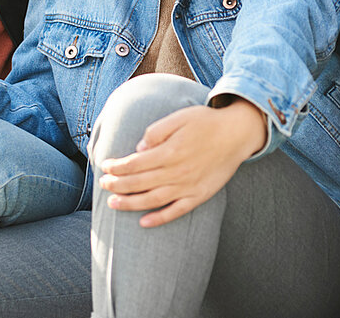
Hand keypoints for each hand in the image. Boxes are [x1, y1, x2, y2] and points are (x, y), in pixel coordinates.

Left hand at [98, 98, 266, 226]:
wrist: (237, 134)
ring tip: (113, 204)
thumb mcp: (180, 117)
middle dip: (117, 185)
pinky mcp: (199, 195)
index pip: (135, 163)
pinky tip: (144, 222)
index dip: (117, 166)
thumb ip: (157, 131)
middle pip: (139, 183)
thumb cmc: (206, 122)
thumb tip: (138, 149)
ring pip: (153, 200)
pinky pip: (176, 211)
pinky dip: (159, 219)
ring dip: (130, 204)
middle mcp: (177, 171)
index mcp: (170, 151)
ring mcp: (188, 186)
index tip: (105, 165)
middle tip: (103, 184)